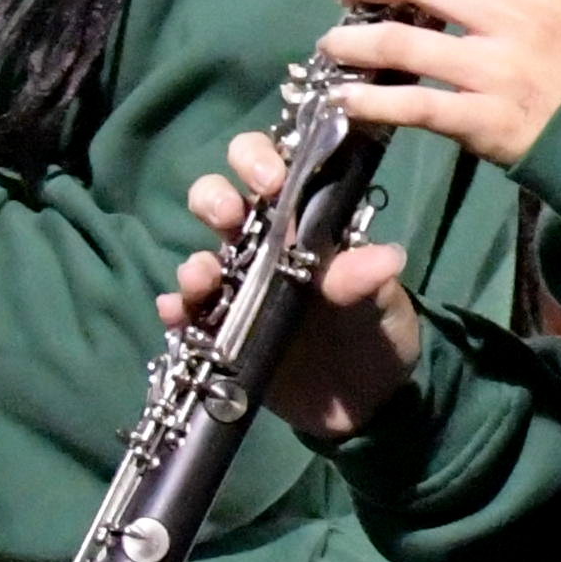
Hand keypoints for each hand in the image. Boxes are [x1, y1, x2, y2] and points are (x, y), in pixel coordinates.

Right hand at [166, 131, 424, 443]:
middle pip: (217, 201)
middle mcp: (262, 248)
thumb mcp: (382, 304)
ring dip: (193, 263)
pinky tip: (176, 314)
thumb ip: (370, 280)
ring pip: (197, 258)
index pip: (270, 170)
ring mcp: (237, 290)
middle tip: (229, 215)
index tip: (272, 179)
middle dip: (213, 198)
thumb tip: (384, 257)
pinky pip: (187, 315)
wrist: (365, 401)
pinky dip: (176, 310)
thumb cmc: (376, 334)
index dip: (260, 160)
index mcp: (302, 224)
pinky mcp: (220, 332)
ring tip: (202, 278)